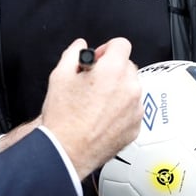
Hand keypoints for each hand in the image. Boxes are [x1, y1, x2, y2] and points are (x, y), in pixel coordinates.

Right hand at [40, 38, 141, 179]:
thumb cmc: (63, 118)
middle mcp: (130, 88)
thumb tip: (80, 46)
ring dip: (117, 90)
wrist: (66, 151)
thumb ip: (73, 53)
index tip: (98, 59)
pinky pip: (132, 110)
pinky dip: (121, 110)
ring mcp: (135, 109)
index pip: (121, 44)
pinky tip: (101, 117)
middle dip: (111, 70)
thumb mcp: (60, 75)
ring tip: (95, 103)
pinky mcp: (136, 127)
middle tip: (93, 83)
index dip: (106, 49)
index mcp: (113, 71)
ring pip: (131, 88)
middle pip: (127, 66)